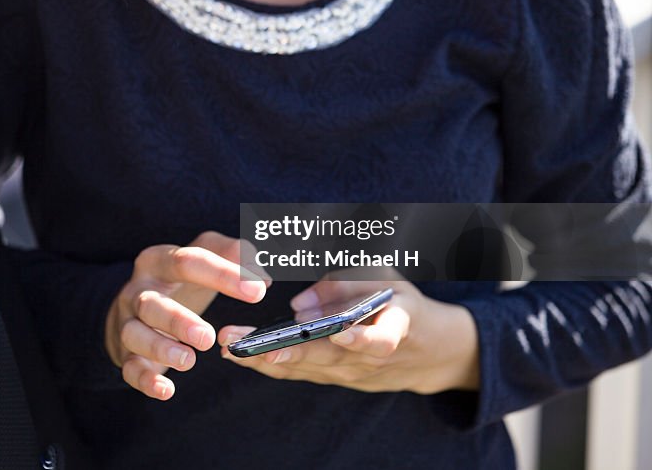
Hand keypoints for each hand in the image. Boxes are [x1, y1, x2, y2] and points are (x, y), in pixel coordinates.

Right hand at [106, 232, 269, 399]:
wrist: (134, 302)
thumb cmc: (179, 278)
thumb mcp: (204, 255)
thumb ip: (235, 255)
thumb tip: (262, 276)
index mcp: (159, 261)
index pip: (187, 262)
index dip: (222, 275)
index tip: (258, 291)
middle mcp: (137, 291)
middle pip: (151, 303)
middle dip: (177, 320)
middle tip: (209, 337)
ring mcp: (127, 322)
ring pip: (134, 335)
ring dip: (159, 348)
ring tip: (189, 360)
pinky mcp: (125, 353)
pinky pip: (129, 368)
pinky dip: (145, 380)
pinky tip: (167, 390)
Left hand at [219, 271, 478, 393]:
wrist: (427, 350)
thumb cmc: (400, 301)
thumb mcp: (386, 277)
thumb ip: (345, 285)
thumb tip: (298, 305)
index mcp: (395, 326)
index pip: (380, 340)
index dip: (359, 338)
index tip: (337, 332)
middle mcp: (371, 358)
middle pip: (326, 358)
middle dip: (283, 351)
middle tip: (246, 344)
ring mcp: (351, 374)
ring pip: (305, 369)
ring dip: (264, 359)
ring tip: (228, 346)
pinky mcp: (334, 378)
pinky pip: (300, 373)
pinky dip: (268, 365)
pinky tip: (236, 355)